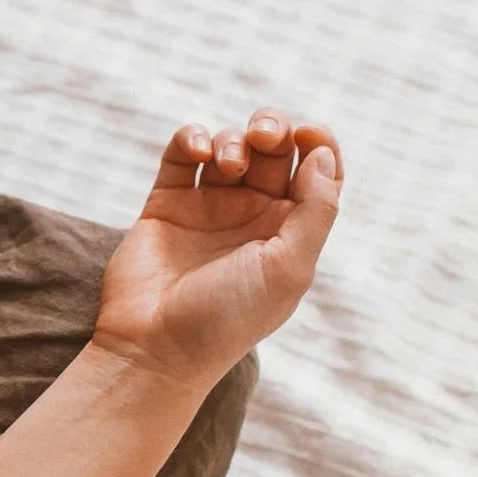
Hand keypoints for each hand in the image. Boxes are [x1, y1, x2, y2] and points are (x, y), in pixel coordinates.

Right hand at [91, 108, 343, 390]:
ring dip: (234, 139)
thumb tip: (321, 154)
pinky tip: (199, 150)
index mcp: (289, 232)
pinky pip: (183, 154)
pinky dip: (192, 138)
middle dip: (273, 130)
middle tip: (264, 138)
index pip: (317, 173)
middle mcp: (251, 216)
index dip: (319, 144)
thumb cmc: (228, 317)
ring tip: (227, 165)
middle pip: (273, 149)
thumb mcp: (289, 268)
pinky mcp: (166, 203)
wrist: (156, 345)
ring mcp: (208, 208)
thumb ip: (315, 210)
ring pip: (230, 145)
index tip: (308, 136)